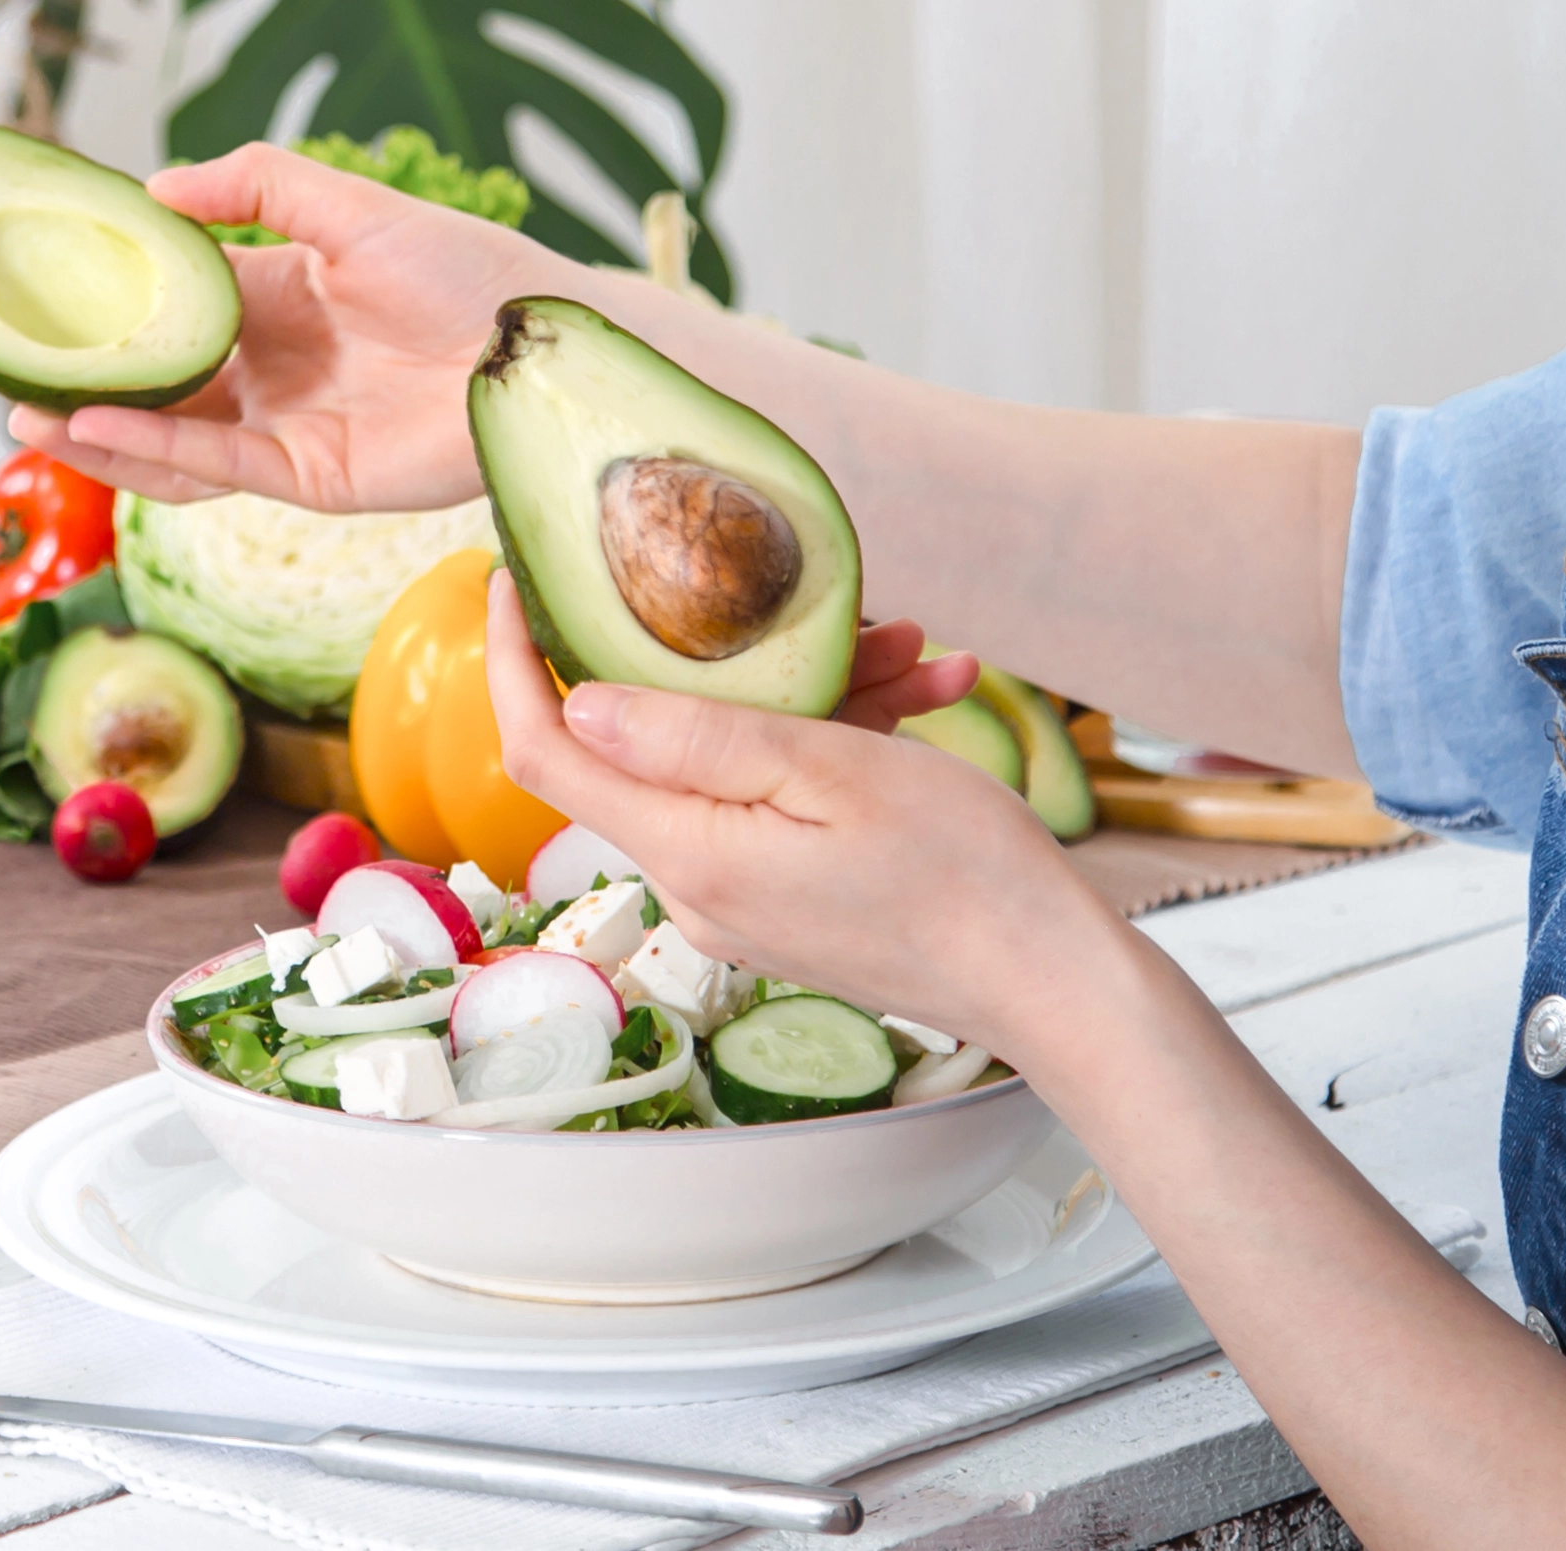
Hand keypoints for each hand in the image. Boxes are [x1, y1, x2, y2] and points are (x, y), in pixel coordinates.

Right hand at [4, 144, 567, 511]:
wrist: (541, 342)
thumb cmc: (467, 266)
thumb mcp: (351, 204)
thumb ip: (256, 184)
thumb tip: (153, 188)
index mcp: (277, 297)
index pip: (171, 301)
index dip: (106, 299)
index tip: (32, 287)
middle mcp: (274, 366)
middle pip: (158, 380)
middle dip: (81, 379)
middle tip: (2, 367)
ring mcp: (289, 425)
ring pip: (171, 437)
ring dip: (98, 429)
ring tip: (25, 410)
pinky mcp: (313, 475)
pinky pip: (216, 466)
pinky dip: (152, 451)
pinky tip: (93, 425)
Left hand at [483, 574, 1106, 1050]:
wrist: (1051, 980)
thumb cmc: (964, 875)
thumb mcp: (833, 772)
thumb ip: (698, 739)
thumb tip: (582, 703)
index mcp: (689, 850)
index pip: (546, 753)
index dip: (515, 664)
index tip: (515, 585)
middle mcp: (697, 883)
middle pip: (655, 744)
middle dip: (728, 660)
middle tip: (830, 611)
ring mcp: (742, 897)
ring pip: (736, 762)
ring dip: (817, 695)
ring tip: (915, 655)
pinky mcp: (788, 900)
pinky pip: (781, 799)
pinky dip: (843, 744)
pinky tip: (924, 699)